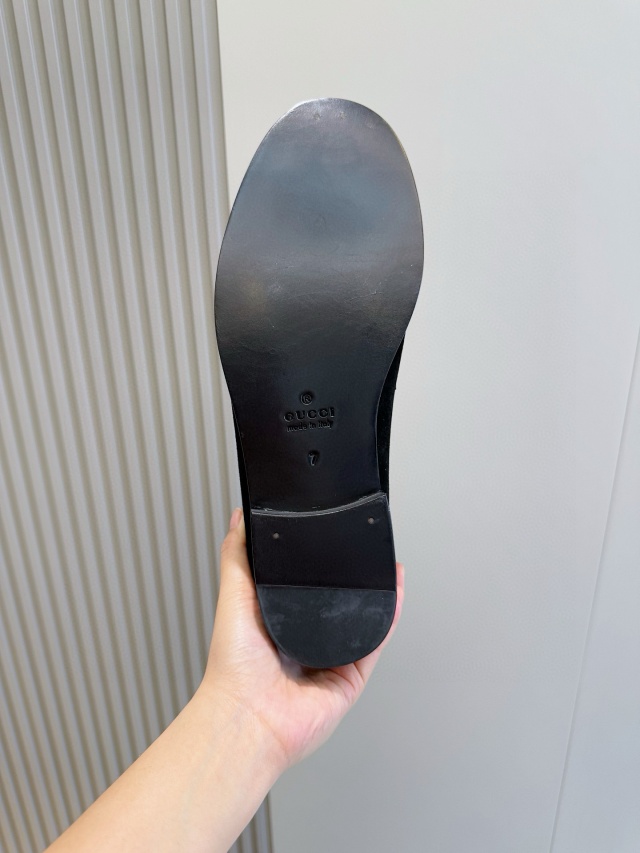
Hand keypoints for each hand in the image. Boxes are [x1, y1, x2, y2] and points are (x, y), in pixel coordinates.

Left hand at [201, 508, 404, 770]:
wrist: (249, 715)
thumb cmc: (234, 667)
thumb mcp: (233, 596)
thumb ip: (237, 556)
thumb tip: (238, 518)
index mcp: (277, 622)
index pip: (305, 587)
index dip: (319, 564)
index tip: (330, 538)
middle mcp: (305, 641)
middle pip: (336, 605)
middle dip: (350, 580)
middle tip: (362, 550)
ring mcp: (330, 659)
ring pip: (361, 621)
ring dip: (376, 594)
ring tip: (385, 565)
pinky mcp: (350, 677)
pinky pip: (374, 643)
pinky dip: (388, 617)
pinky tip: (394, 593)